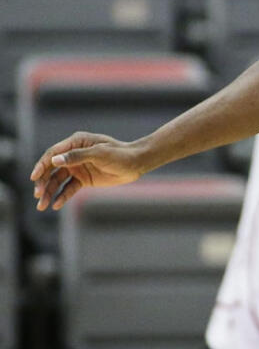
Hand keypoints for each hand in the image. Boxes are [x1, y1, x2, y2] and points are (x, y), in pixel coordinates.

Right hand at [29, 132, 145, 210]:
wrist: (136, 163)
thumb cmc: (119, 154)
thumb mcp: (99, 153)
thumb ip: (77, 156)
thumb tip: (55, 160)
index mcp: (75, 143)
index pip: (53, 154)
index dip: (42, 165)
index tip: (34, 177)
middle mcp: (73, 155)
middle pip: (52, 169)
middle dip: (42, 182)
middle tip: (37, 194)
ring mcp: (77, 168)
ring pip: (58, 181)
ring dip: (49, 192)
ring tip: (42, 205)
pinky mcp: (83, 180)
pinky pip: (69, 189)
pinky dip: (62, 196)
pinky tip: (56, 205)